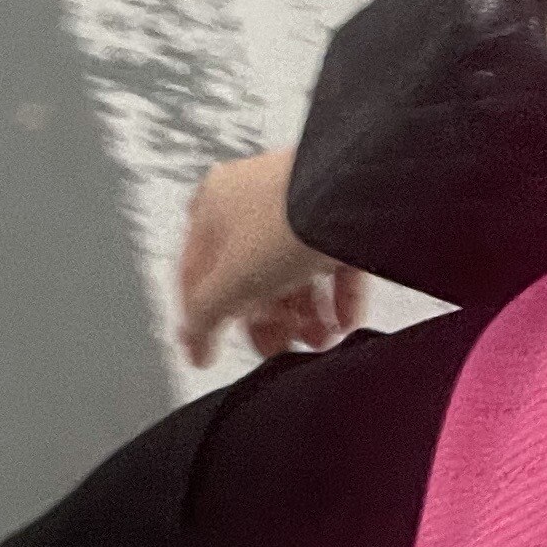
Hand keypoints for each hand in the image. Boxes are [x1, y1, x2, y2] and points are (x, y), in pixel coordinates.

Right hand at [177, 146, 367, 370]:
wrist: (352, 195)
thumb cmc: (285, 221)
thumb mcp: (232, 281)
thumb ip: (206, 315)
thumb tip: (195, 342)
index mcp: (213, 207)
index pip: (195, 274)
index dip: (199, 318)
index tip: (206, 352)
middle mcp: (252, 201)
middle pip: (250, 278)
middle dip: (267, 322)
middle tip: (278, 348)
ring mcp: (297, 207)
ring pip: (293, 274)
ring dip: (304, 316)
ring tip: (318, 339)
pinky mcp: (338, 216)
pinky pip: (332, 263)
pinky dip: (336, 298)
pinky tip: (342, 323)